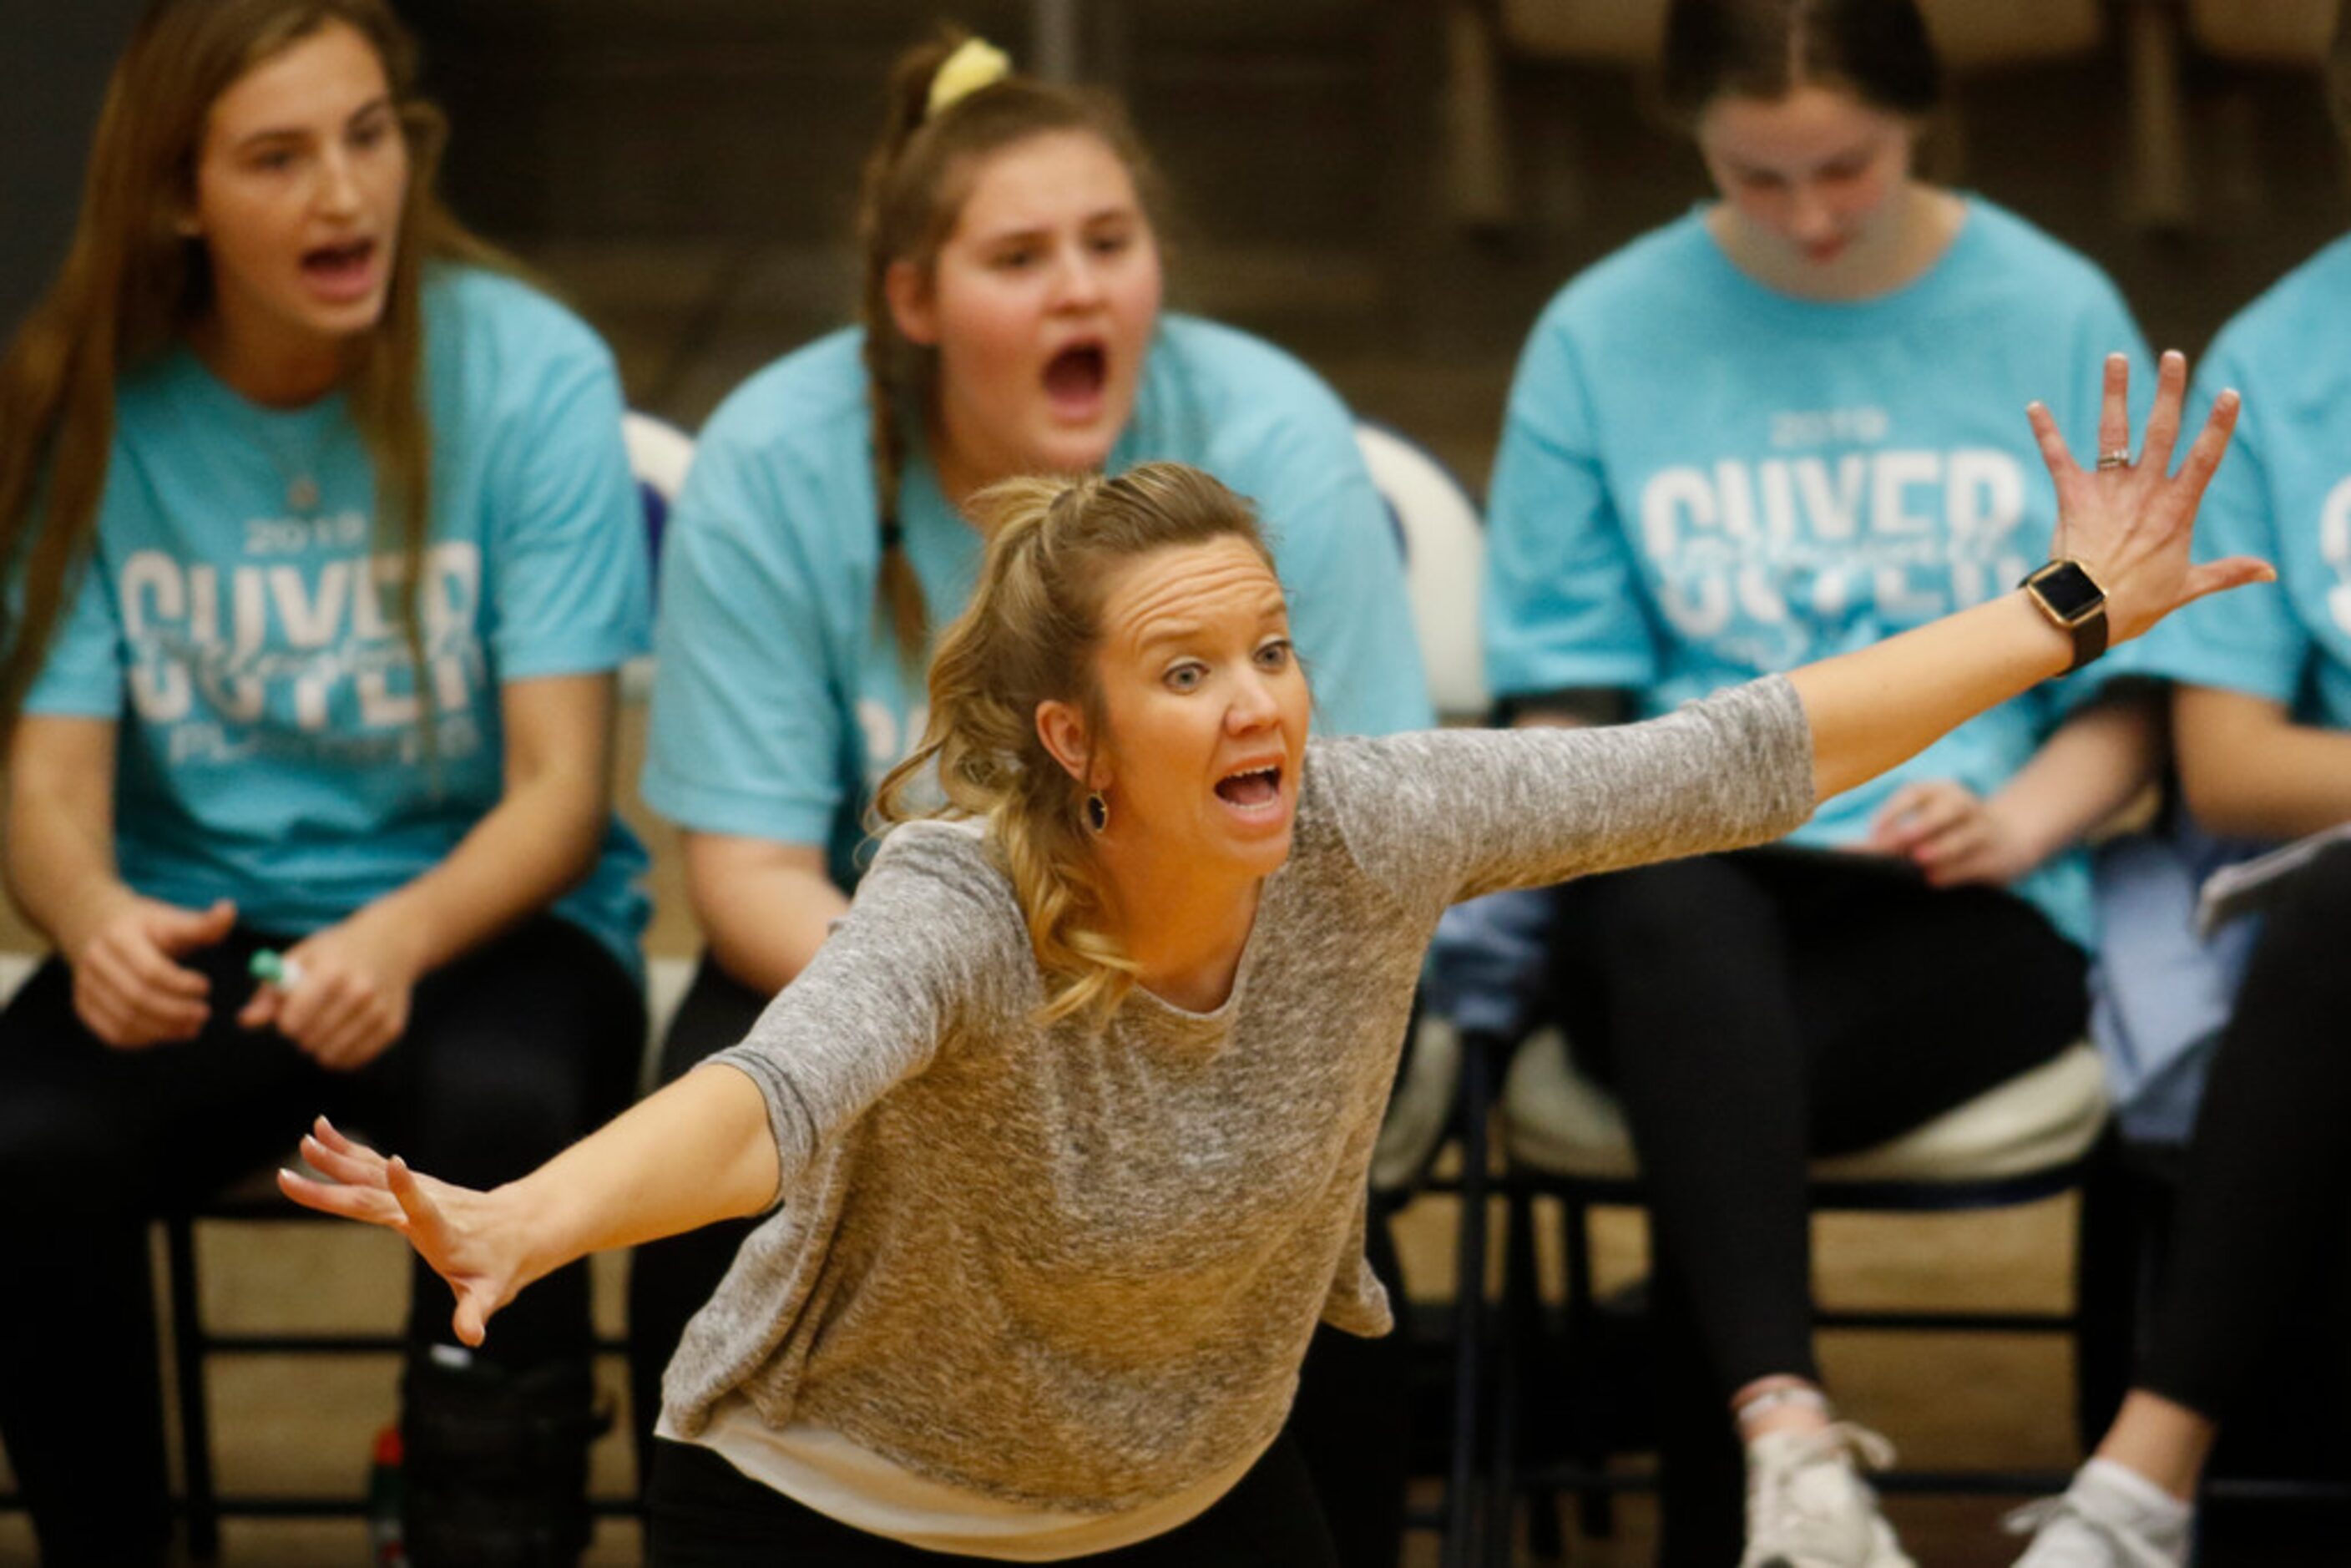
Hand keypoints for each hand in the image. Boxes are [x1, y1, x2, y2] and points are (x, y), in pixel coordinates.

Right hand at [65, 892, 234, 1047]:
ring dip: (163, 1030)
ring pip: (125, 1021)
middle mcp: (95, 962)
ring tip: (193, 1027)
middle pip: (137, 998)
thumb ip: (202, 924)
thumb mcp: (172, 919)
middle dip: (176, 1011)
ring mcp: (84, 986)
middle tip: (204, 1013)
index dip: (182, 985)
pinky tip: (168, 1032)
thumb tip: (230, 910)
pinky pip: (113, 1033)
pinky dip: (144, 1039)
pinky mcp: (84, 1006)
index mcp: (118, 938)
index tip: (207, 987)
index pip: (151, 971)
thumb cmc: (148, 927)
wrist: (101, 929)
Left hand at [237, 907, 424, 1070]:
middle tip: (311, 1018)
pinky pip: (354, 1060)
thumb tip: (246, 1021)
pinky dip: (342, 1054)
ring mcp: (379, 1011)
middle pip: (309, 1040)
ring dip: (320, 1046)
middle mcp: (359, 992)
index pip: (292, 1022)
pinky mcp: (393, 1027)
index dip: (285, 1021)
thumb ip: (270, 991)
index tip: (290, 1012)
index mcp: (331, 971)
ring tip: (326, 1025)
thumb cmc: (338, 951)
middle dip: (302, 1034)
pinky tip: (344, 1033)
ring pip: (330, 1055)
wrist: (393, 942)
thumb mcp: (301, 958)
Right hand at [278, 1117, 526, 1346]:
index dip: (410, 1192)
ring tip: (307, 1139)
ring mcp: (419, 1191)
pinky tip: (323, 1135)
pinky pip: (375, 1166)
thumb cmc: (500, 1267)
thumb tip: (471, 1337)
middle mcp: (428, 1205)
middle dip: (340, 1181)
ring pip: (374, 1172)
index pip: (425, 1212)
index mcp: (443, 1234)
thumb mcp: (489, 1295)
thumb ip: (474, 1313)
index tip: (396, 1164)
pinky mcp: (413, 1184)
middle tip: (297, 1169)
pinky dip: (349, 1151)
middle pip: (377, 1193)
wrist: (520, 1229)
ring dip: (339, 1157)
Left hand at [1869, 780, 2039, 887]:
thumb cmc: (1946, 835)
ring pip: (1966, 834)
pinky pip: (1978, 862)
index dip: (1894, 809)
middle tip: (1897, 841)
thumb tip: (1843, 851)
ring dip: (1942, 847)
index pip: (1916, 793)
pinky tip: (1935, 880)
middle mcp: (1965, 806)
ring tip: (1920, 860)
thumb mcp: (1921, 828)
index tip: (1873, 831)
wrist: (2008, 839)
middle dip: (1922, 824)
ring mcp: (1985, 829)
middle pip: (1948, 808)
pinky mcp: (1997, 856)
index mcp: (1942, 792)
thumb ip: (1886, 840)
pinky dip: (1956, 871)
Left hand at [2026, 350, 2270, 644]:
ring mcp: (2108, 491)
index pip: (2205, 458)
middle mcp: (2145, 491)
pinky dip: (2045, 431)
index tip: (2228, 393)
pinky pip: (2057, 457)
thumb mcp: (2188, 586)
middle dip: (2168, 391)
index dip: (2218, 425)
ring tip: (2116, 358)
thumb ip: (2227, 572)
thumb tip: (2269, 572)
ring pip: (2114, 432)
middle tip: (2174, 355)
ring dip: (2114, 393)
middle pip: (2161, 431)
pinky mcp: (2073, 496)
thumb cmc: (2136, 604)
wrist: (2086, 612)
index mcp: (2177, 509)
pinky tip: (2033, 405)